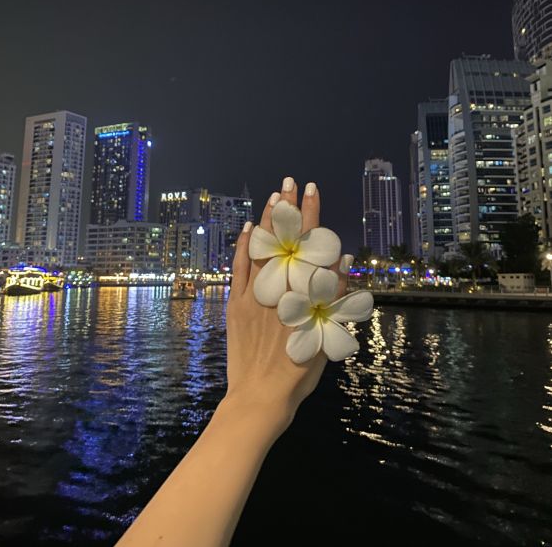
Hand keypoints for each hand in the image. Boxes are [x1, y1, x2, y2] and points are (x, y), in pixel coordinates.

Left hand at [223, 178, 347, 434]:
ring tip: (273, 197)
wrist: (262, 396)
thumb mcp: (327, 334)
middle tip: (289, 183)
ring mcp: (255, 293)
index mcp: (303, 290)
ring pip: (260, 247)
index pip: (308, 242)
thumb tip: (340, 258)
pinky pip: (239, 268)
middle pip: (283, 238)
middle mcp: (279, 286)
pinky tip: (246, 228)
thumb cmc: (300, 369)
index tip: (311, 189)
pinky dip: (242, 246)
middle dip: (287, 208)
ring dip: (266, 220)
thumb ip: (334, 294)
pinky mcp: (237, 303)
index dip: (310, 214)